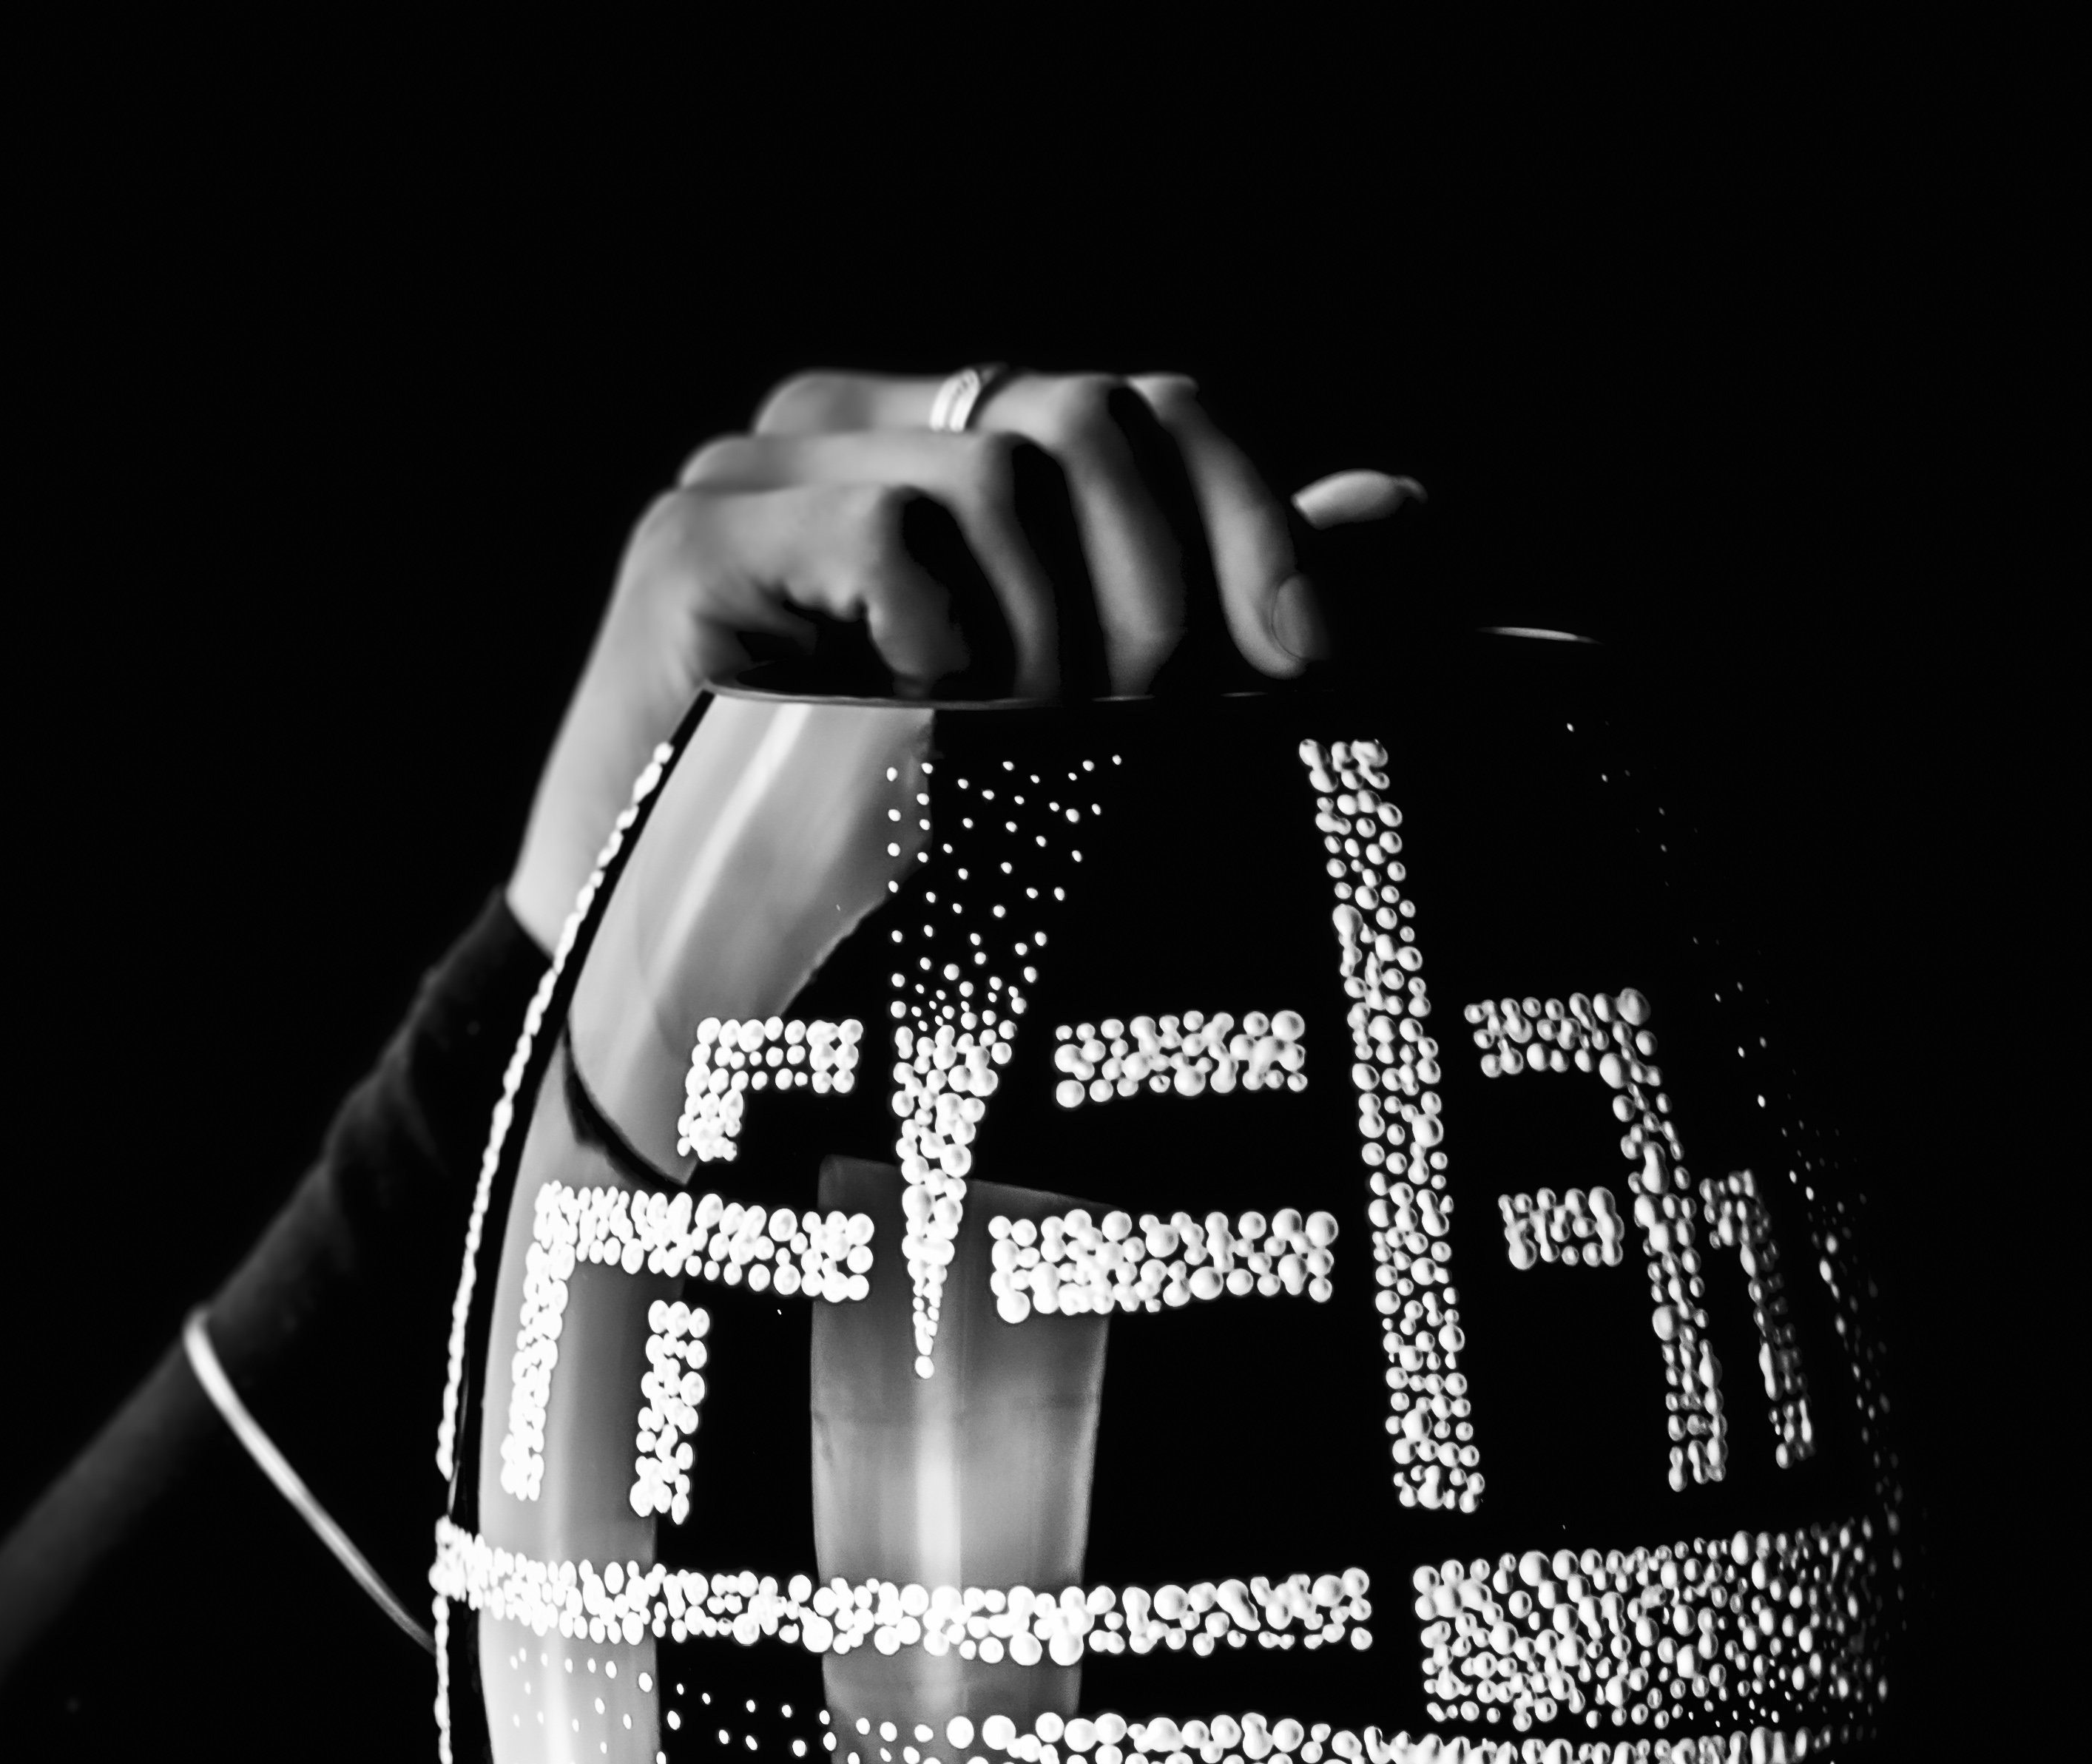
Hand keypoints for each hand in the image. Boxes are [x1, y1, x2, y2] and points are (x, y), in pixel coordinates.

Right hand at [507, 361, 1424, 947]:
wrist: (694, 1025)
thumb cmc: (913, 893)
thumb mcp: (1109, 752)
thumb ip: (1232, 624)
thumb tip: (1401, 514)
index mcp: (957, 455)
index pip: (1151, 409)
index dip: (1253, 522)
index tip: (1311, 663)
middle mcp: (859, 431)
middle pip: (1093, 418)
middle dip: (1158, 600)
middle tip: (1140, 747)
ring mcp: (760, 479)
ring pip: (1003, 476)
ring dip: (1049, 648)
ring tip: (1011, 771)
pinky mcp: (690, 548)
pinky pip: (894, 530)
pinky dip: (944, 640)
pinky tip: (915, 734)